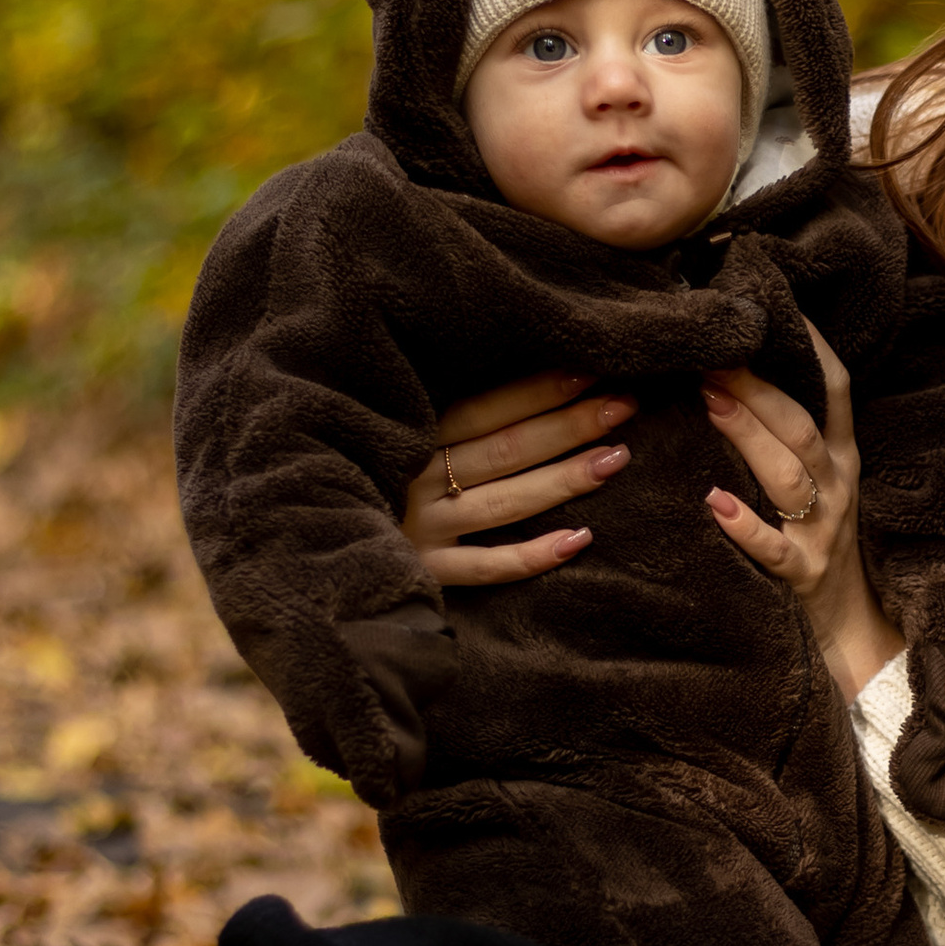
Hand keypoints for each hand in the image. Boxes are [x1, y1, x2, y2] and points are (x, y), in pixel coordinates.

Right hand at [402, 372, 633, 589]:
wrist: (320, 549)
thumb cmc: (379, 479)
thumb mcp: (403, 439)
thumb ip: (451, 421)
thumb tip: (535, 386)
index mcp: (413, 437)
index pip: (485, 409)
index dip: (539, 391)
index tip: (591, 373)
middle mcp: (417, 479)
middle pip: (505, 450)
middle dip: (569, 426)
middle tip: (624, 406)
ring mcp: (422, 528)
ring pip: (504, 503)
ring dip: (564, 479)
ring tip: (617, 458)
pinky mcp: (426, 572)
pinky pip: (486, 567)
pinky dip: (532, 556)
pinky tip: (580, 540)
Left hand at [704, 323, 902, 701]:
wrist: (849, 630)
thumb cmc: (816, 540)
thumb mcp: (816, 481)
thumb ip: (785, 434)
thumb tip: (729, 371)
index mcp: (839, 456)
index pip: (834, 388)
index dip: (811, 345)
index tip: (775, 305)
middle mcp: (836, 486)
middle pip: (800, 427)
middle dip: (757, 388)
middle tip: (711, 356)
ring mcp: (822, 531)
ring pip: (789, 477)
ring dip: (748, 437)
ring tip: (710, 404)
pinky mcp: (802, 575)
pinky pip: (775, 549)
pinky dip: (745, 527)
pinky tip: (715, 505)